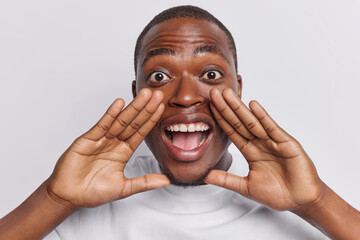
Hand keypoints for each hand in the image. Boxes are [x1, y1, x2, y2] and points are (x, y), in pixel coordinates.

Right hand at [47, 88, 169, 208]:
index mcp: (123, 152)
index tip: (161, 107)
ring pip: (120, 121)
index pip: (140, 132)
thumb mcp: (124, 188)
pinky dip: (110, 114)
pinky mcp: (87, 140)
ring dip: (133, 107)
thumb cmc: (93, 192)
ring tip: (144, 95)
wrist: (69, 196)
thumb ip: (145, 182)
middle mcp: (114, 143)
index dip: (151, 120)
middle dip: (146, 108)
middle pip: (133, 122)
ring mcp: (101, 140)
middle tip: (157, 94)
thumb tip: (167, 181)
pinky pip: (101, 125)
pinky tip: (119, 104)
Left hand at [206, 88, 323, 210]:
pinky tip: (253, 105)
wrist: (301, 201)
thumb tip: (205, 176)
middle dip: (226, 108)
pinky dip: (263, 116)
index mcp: (250, 151)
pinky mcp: (287, 143)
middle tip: (214, 93)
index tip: (209, 106)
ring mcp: (273, 142)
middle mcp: (260, 143)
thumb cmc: (277, 194)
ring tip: (228, 94)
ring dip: (240, 107)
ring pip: (253, 122)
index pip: (232, 131)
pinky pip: (272, 128)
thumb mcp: (246, 187)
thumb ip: (226, 180)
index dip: (221, 119)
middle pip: (239, 122)